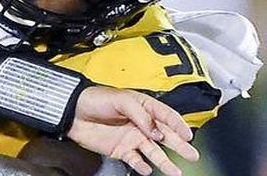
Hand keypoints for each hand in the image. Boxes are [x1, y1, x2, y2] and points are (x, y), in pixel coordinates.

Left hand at [67, 86, 198, 175]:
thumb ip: (140, 115)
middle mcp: (141, 123)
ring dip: (165, 161)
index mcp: (143, 106)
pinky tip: (148, 170)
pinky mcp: (121, 149)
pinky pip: (135, 160)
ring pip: (153, 151)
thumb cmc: (96, 99)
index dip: (178, 125)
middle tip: (193, 154)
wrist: (74, 112)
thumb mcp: (121, 100)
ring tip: (176, 171)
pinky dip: (142, 166)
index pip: (166, 115)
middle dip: (179, 145)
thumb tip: (156, 131)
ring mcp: (132, 137)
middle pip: (165, 136)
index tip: (188, 135)